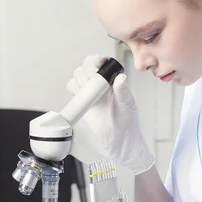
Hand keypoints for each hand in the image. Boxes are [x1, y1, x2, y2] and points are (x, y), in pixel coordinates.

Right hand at [66, 54, 154, 174]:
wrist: (119, 141)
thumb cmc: (128, 122)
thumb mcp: (128, 105)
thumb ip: (123, 91)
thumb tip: (121, 78)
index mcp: (113, 79)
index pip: (101, 62)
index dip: (96, 60)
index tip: (97, 63)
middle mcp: (101, 83)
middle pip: (86, 66)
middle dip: (87, 70)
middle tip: (93, 81)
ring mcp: (91, 92)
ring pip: (78, 76)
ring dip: (80, 80)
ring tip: (89, 92)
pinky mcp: (83, 102)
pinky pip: (73, 89)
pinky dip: (73, 90)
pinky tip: (82, 98)